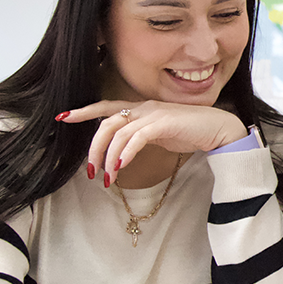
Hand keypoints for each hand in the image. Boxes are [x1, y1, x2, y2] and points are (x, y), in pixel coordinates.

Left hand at [59, 100, 248, 179]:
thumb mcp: (160, 134)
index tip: (63, 116)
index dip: (84, 110)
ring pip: (119, 133)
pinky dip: (126, 152)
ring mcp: (154, 114)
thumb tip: (125, 150)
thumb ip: (142, 136)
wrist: (219, 129)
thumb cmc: (192, 132)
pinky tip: (122, 167)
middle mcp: (144, 108)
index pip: (107, 106)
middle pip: (107, 123)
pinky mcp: (164, 123)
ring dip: (109, 158)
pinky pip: (137, 137)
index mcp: (142, 108)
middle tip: (91, 170)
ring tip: (107, 177)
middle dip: (94, 148)